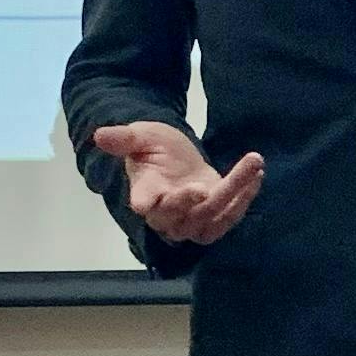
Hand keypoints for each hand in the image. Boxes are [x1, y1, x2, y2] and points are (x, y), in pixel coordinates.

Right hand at [92, 122, 264, 245]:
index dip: (148, 203)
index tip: (149, 201)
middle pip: (180, 217)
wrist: (177, 159)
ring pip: (211, 219)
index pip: (144, 204)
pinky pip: (229, 219)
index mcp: (145, 193)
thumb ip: (125, 138)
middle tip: (212, 183)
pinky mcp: (213, 219)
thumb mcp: (142, 136)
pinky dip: (245, 199)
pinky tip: (256, 175)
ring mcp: (191, 220)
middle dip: (197, 203)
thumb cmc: (155, 148)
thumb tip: (99, 135)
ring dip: (234, 193)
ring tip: (253, 165)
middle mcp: (166, 214)